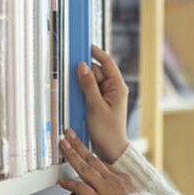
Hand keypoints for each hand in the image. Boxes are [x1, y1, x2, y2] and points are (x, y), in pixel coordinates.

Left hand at [58, 128, 139, 194]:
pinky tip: (62, 181)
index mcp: (124, 179)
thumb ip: (126, 193)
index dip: (91, 156)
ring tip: (63, 145)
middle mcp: (113, 180)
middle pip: (93, 159)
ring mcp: (105, 190)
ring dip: (72, 155)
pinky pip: (81, 188)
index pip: (104, 164)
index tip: (82, 150)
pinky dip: (70, 184)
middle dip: (79, 145)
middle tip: (69, 135)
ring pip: (85, 168)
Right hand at [78, 45, 129, 162]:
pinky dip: (82, 93)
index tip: (85, 45)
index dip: (96, 52)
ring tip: (81, 98)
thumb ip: (88, 85)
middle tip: (76, 79)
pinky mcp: (98, 102)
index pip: (107, 62)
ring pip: (90, 81)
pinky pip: (88, 92)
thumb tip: (82, 66)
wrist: (110, 149)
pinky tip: (79, 101)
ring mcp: (105, 96)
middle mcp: (113, 89)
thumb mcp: (96, 106)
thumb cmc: (108, 131)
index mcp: (117, 87)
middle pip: (96, 71)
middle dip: (85, 74)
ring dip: (82, 85)